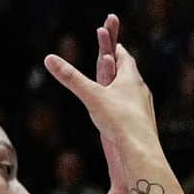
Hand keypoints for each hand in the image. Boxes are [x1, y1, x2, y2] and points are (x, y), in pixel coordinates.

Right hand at [45, 38, 156, 158]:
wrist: (141, 150)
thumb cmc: (118, 120)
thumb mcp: (91, 96)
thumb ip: (71, 78)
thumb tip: (48, 58)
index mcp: (130, 77)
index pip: (123, 56)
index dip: (115, 48)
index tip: (112, 43)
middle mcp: (141, 89)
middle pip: (130, 72)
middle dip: (120, 64)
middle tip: (115, 58)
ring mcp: (145, 107)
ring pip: (134, 91)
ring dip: (125, 84)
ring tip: (120, 83)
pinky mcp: (145, 123)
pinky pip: (136, 109)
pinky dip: (128, 104)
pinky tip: (125, 111)